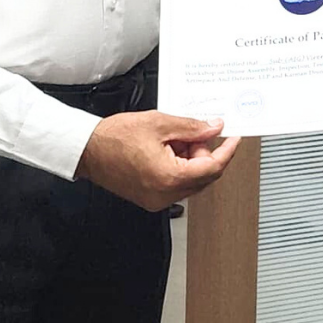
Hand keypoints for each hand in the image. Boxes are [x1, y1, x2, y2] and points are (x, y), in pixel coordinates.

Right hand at [75, 111, 239, 210]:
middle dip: (204, 152)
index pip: (212, 167)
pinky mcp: (150, 198)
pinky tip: (167, 149)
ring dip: (190, 159)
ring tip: (173, 138)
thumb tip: (213, 129)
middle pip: (204, 176)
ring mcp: (157, 200)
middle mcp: (165, 194)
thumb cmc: (114, 138)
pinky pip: (176, 184)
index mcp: (170, 177)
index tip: (234, 138)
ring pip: (190, 180)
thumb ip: (192, 127)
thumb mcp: (160, 123)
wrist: (88, 150)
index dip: (227, 150)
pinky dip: (179, 167)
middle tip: (195, 132)